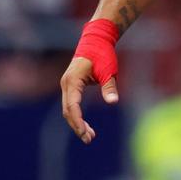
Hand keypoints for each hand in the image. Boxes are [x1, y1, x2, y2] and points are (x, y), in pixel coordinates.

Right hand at [60, 19, 120, 143]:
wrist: (96, 40)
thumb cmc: (103, 55)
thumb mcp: (109, 71)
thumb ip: (109, 87)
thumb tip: (113, 102)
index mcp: (73, 81)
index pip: (72, 106)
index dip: (78, 121)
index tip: (85, 133)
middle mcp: (66, 84)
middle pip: (68, 111)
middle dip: (77, 126)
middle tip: (89, 139)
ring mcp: (67, 85)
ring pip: (68, 109)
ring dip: (77, 122)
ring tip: (90, 135)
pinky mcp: (71, 86)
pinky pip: (71, 104)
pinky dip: (77, 115)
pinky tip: (85, 124)